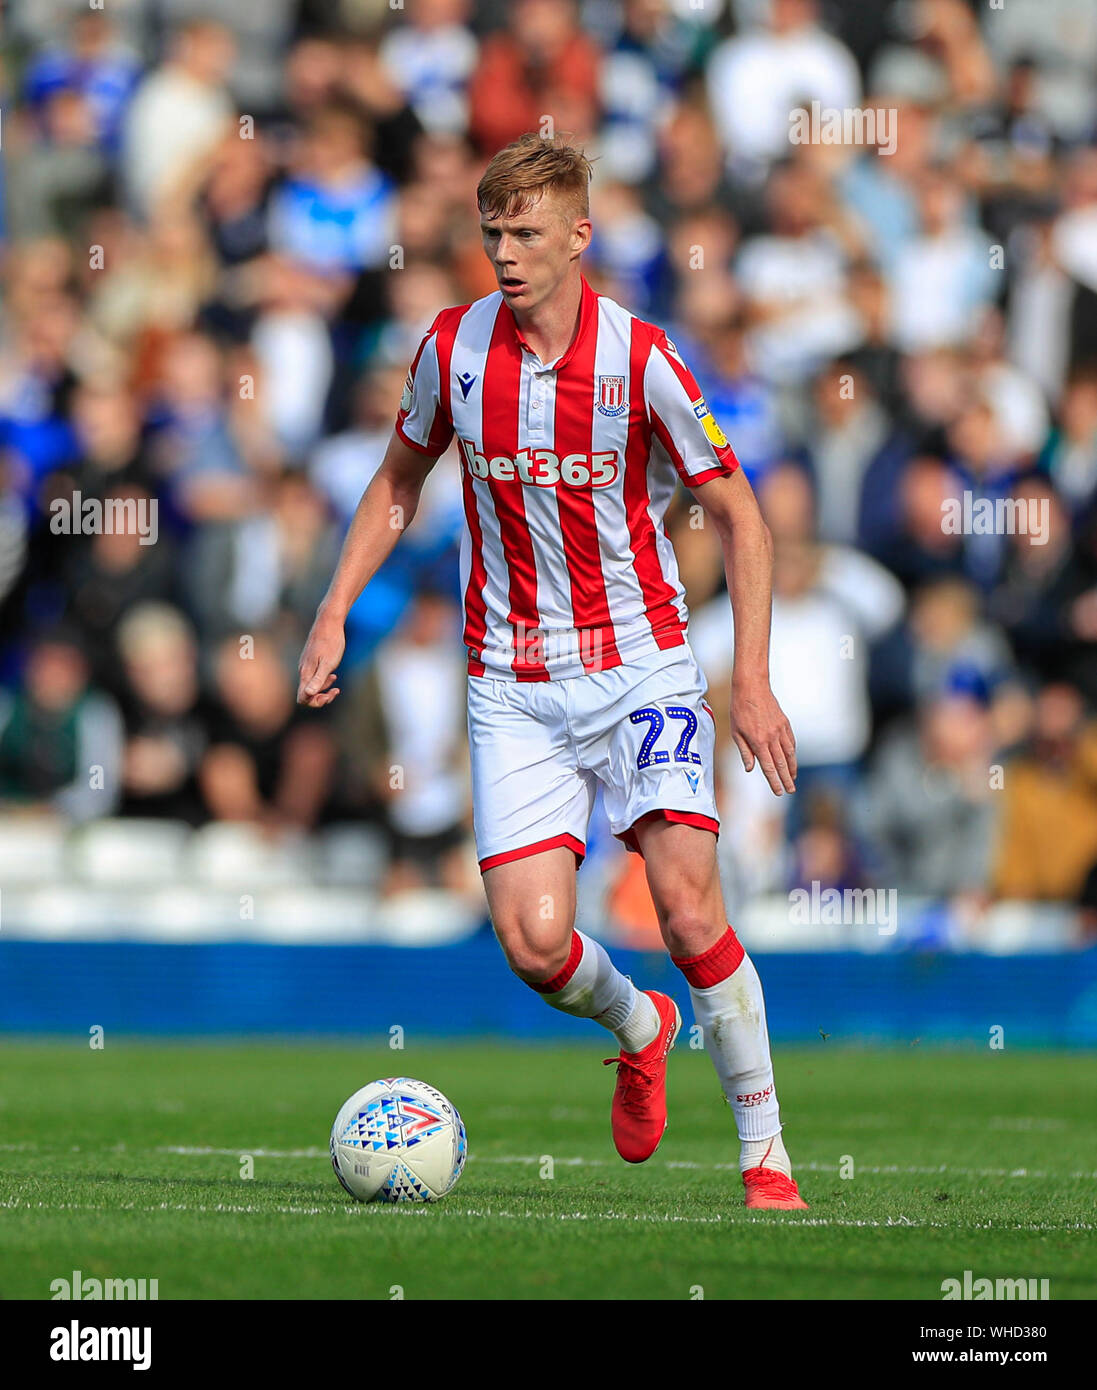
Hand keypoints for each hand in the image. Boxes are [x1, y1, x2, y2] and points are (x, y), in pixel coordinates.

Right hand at [297, 611, 344, 707]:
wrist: (328, 622)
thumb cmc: (331, 642)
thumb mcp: (328, 663)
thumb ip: (318, 679)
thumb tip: (308, 694)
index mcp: (306, 673)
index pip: (302, 698)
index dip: (315, 702)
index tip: (328, 695)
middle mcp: (303, 670)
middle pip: (307, 694)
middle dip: (321, 697)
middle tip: (336, 691)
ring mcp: (306, 665)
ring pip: (311, 685)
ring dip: (323, 688)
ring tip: (335, 681)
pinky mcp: (310, 660)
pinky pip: (313, 676)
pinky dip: (323, 679)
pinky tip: (333, 674)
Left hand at [730, 679, 796, 794]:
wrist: (751, 688)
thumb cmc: (739, 710)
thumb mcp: (736, 732)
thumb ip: (745, 752)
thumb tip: (750, 769)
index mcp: (758, 742)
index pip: (768, 767)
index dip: (774, 781)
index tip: (779, 792)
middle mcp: (771, 738)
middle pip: (781, 764)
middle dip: (786, 779)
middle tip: (790, 791)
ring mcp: (780, 730)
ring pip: (789, 754)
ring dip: (792, 768)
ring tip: (792, 778)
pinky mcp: (785, 723)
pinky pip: (791, 741)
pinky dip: (792, 752)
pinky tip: (791, 759)